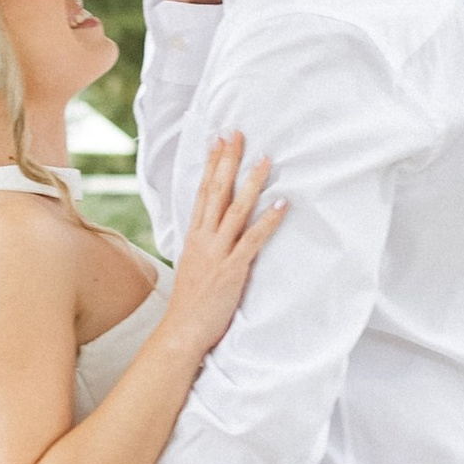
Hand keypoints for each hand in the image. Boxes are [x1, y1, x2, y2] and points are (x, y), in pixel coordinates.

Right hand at [157, 133, 283, 359]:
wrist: (182, 330)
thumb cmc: (190, 303)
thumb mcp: (193, 266)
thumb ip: (204, 246)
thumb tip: (213, 233)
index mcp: (194, 237)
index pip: (203, 192)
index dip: (211, 165)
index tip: (218, 140)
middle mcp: (204, 239)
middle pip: (216, 192)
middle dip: (228, 161)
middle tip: (237, 133)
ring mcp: (218, 253)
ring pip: (235, 210)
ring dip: (252, 183)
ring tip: (266, 159)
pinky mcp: (232, 269)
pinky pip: (253, 240)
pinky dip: (268, 222)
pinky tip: (282, 205)